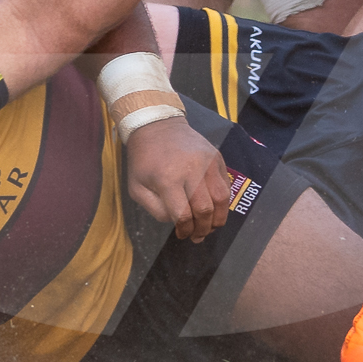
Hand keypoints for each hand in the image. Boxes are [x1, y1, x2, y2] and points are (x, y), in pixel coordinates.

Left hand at [123, 115, 233, 241]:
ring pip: (221, 199)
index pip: (184, 215)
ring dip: (218, 218)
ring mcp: (207, 162)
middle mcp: (191, 170)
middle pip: (205, 210)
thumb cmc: (144, 159)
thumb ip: (155, 209)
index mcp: (167, 179)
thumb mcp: (136, 187)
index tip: (182, 235)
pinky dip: (223, 201)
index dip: (185, 231)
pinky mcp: (217, 157)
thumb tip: (178, 221)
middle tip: (198, 236)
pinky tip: (214, 208)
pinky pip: (226, 185)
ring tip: (210, 226)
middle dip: (203, 229)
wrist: (157, 125)